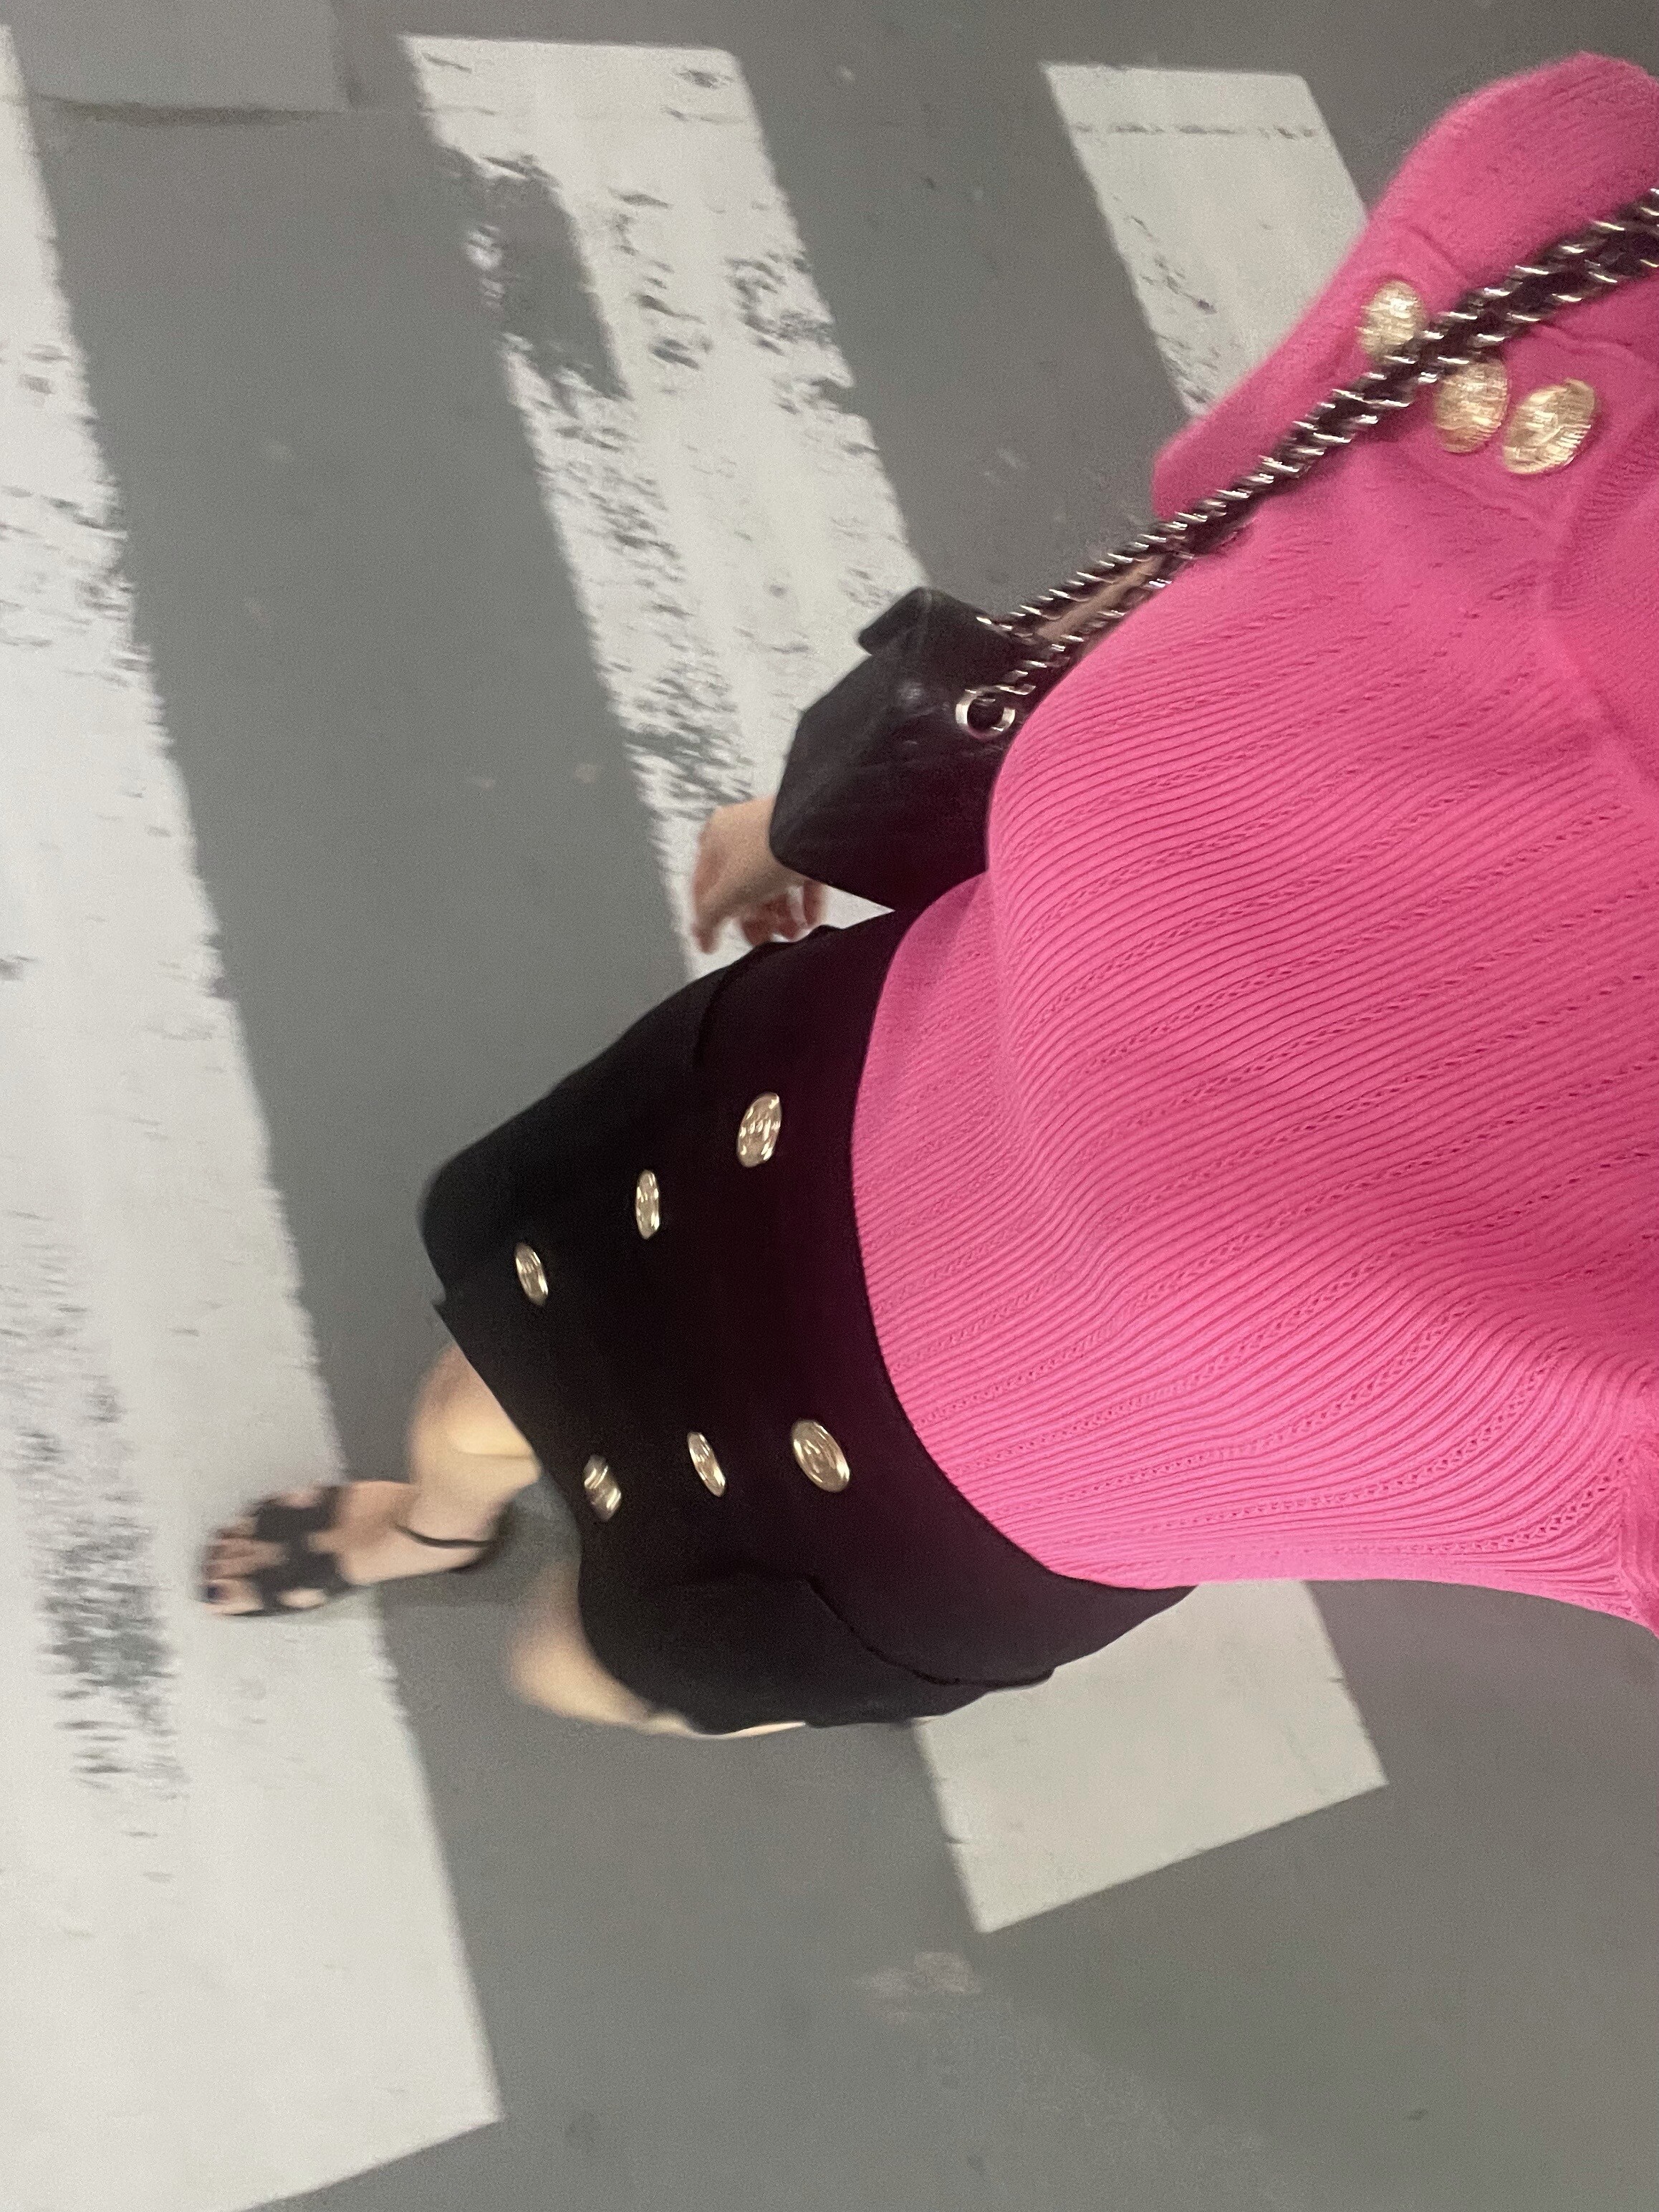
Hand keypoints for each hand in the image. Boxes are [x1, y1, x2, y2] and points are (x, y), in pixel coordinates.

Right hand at [691, 794, 826, 954]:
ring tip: (792, 933)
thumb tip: (703, 935)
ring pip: (773, 886)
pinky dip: (805, 903)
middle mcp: (744, 834)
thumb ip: (711, 916)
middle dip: (755, 920)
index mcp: (716, 838)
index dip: (706, 918)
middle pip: (742, 889)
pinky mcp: (806, 845)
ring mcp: (776, 838)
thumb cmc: (768, 848)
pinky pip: (801, 878)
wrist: (816, 829)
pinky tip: (809, 921)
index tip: (711, 942)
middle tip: (763, 939)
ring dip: (781, 916)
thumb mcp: (730, 891)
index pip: (703, 886)